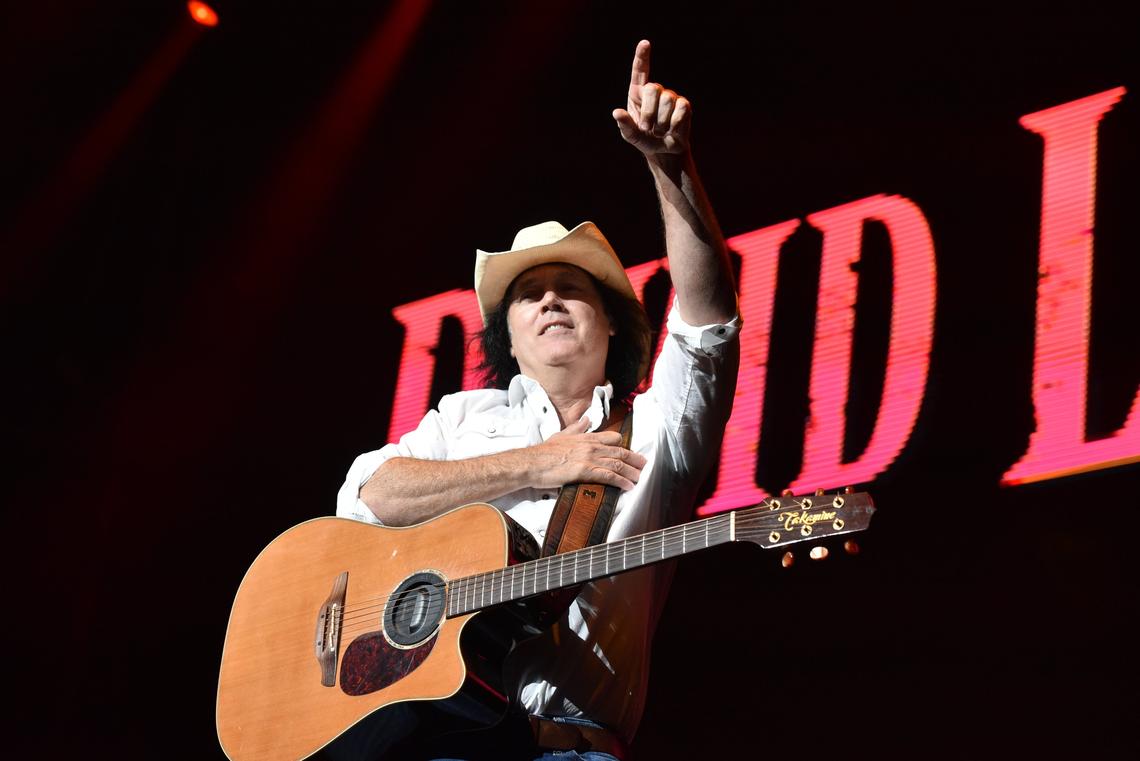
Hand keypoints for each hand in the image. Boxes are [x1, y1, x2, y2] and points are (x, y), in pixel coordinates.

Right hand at [521, 416, 646, 490]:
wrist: (533, 463)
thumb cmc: (544, 452)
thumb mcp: (562, 434)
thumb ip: (577, 427)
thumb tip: (586, 419)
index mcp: (586, 437)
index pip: (612, 438)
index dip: (624, 445)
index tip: (631, 452)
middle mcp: (591, 446)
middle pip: (619, 451)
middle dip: (634, 459)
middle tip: (644, 465)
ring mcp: (589, 458)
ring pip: (617, 464)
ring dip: (631, 472)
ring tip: (639, 478)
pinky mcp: (585, 471)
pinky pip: (609, 476)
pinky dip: (621, 481)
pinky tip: (628, 486)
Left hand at [612, 40, 690, 156]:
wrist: (663, 151)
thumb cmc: (644, 139)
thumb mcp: (630, 135)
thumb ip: (624, 125)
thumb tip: (616, 112)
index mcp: (638, 92)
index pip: (640, 70)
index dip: (642, 56)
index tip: (645, 43)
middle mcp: (655, 90)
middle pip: (653, 88)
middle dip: (649, 112)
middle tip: (647, 128)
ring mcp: (671, 96)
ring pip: (667, 100)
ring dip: (661, 122)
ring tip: (659, 131)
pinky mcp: (684, 105)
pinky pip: (680, 110)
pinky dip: (674, 125)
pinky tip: (672, 130)